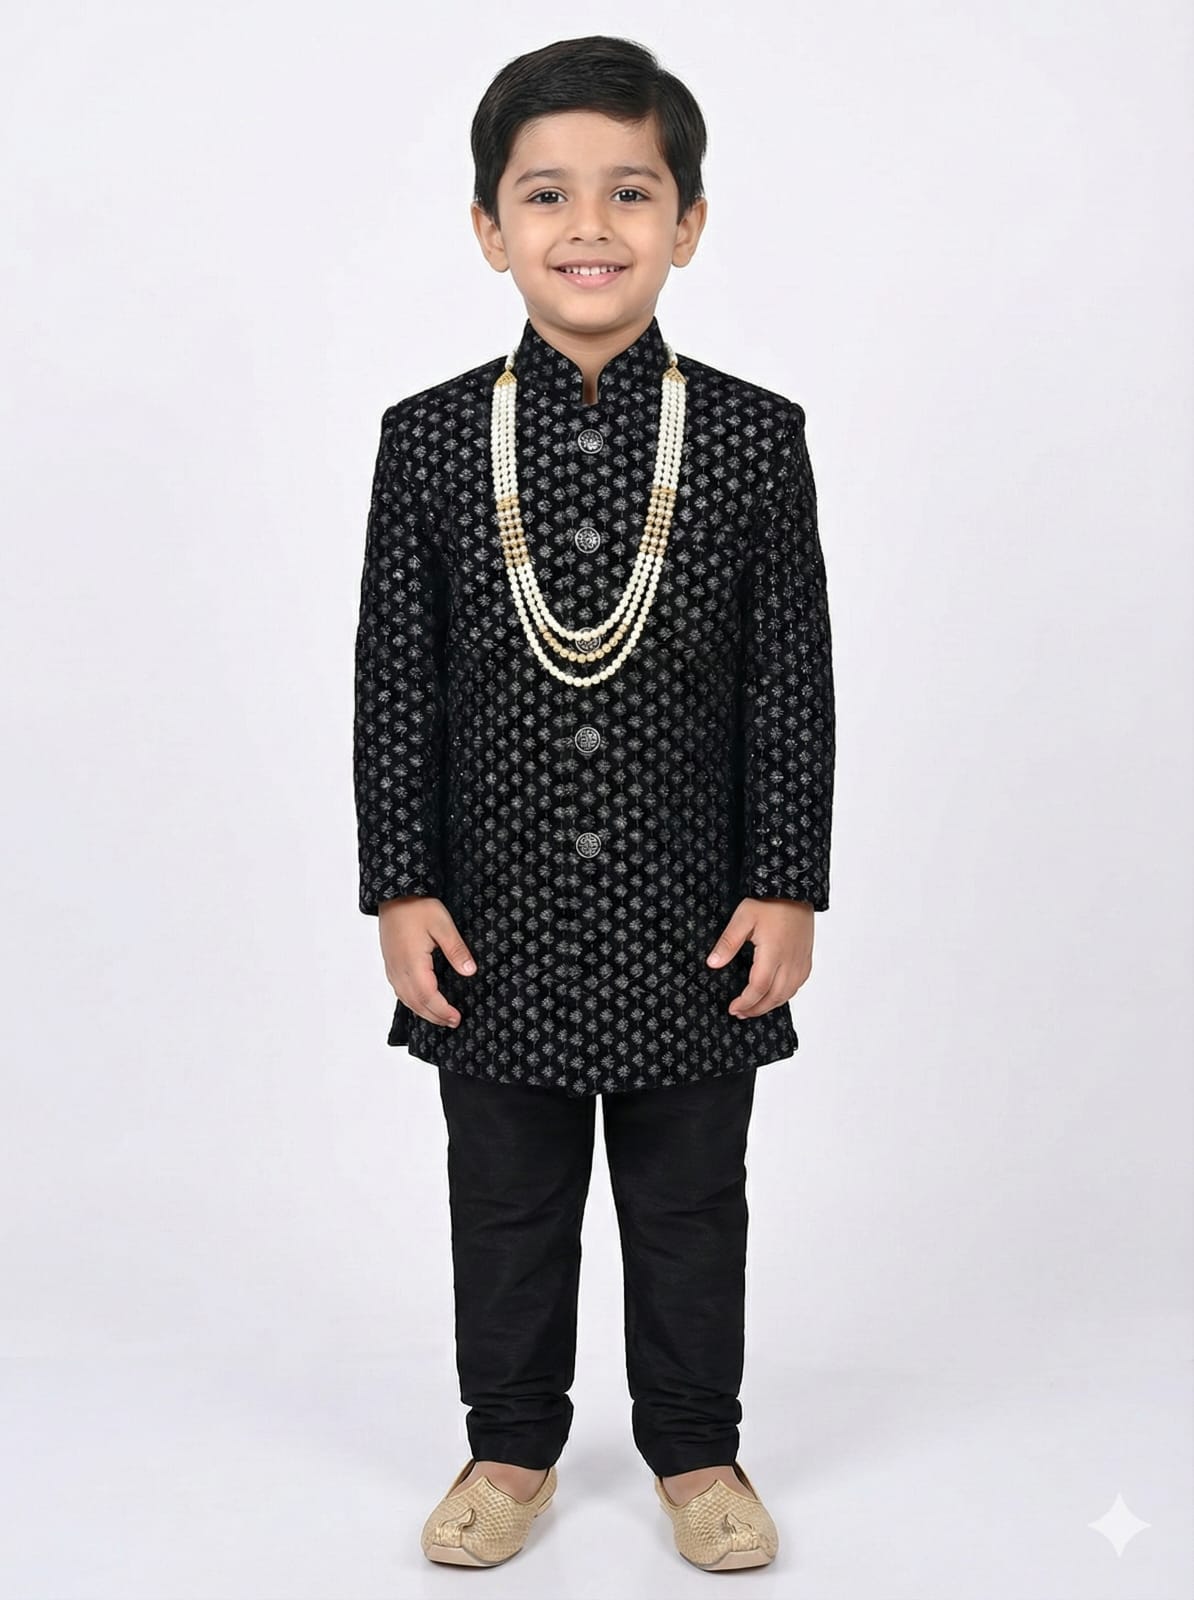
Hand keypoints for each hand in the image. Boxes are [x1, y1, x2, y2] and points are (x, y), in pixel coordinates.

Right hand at [378, 896, 476, 1027]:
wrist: (394, 894)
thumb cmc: (418, 907)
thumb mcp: (443, 925)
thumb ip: (456, 950)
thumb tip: (469, 971)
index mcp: (412, 963)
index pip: (428, 996)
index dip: (442, 1010)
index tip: (456, 1018)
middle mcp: (399, 970)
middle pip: (416, 1003)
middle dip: (434, 1016)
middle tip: (452, 1022)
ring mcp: (392, 968)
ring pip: (406, 999)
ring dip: (423, 1011)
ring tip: (440, 1017)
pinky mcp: (390, 964)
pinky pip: (399, 991)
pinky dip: (412, 1002)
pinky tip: (421, 1002)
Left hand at [705, 897, 814, 1017]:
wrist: (794, 889)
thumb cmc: (770, 902)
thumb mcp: (742, 918)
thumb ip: (728, 943)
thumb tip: (713, 964)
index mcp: (773, 953)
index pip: (759, 987)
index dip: (746, 1002)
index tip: (733, 1008)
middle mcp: (790, 961)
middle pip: (775, 996)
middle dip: (757, 1009)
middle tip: (740, 1013)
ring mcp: (801, 960)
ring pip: (788, 993)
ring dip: (771, 1005)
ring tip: (754, 1008)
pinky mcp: (806, 957)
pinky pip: (798, 984)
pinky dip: (785, 995)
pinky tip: (775, 995)